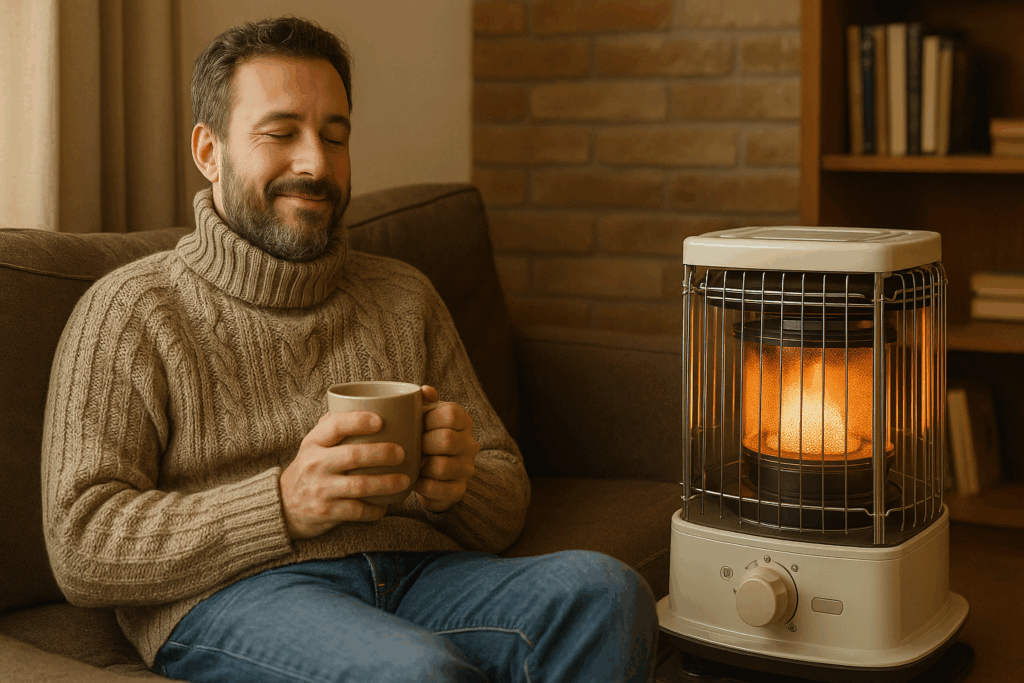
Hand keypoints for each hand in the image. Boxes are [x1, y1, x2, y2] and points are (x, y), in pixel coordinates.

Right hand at [280, 411, 408, 539]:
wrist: (285, 505)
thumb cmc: (310, 467)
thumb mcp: (313, 444)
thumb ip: (333, 425)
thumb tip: (370, 402)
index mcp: (313, 442)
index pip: (335, 426)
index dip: (358, 421)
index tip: (381, 421)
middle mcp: (314, 464)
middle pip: (353, 456)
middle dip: (382, 453)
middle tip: (402, 453)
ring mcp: (320, 489)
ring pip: (359, 485)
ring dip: (386, 483)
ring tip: (406, 480)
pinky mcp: (326, 512)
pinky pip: (356, 511)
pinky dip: (375, 510)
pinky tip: (386, 506)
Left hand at [413, 385, 479, 511]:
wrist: (432, 471)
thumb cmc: (424, 436)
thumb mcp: (424, 415)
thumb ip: (423, 400)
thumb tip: (425, 391)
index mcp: (463, 421)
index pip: (451, 414)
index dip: (429, 419)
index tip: (417, 424)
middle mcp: (470, 444)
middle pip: (447, 440)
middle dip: (423, 444)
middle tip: (411, 446)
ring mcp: (466, 469)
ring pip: (442, 467)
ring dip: (422, 466)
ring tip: (413, 464)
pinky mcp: (458, 490)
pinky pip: (439, 489)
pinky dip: (422, 485)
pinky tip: (415, 480)